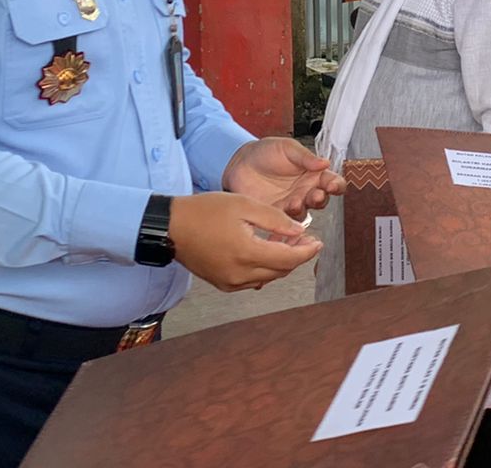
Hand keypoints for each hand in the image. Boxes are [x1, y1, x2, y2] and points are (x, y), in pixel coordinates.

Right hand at [169, 192, 322, 291]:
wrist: (171, 227)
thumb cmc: (205, 211)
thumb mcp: (244, 205)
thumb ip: (275, 219)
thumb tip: (299, 230)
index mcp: (247, 253)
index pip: (289, 258)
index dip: (307, 251)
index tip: (318, 242)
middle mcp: (240, 274)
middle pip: (281, 270)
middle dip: (297, 256)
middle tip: (305, 239)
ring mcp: (231, 282)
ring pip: (268, 277)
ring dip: (281, 262)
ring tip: (286, 241)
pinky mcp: (223, 284)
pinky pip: (253, 280)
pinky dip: (265, 267)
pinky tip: (265, 250)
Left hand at [223, 137, 345, 218]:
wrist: (241, 162)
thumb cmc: (266, 152)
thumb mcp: (288, 148)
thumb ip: (306, 157)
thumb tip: (325, 162)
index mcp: (313, 174)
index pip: (332, 182)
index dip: (336, 185)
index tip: (331, 185)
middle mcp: (306, 191)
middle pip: (322, 200)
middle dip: (321, 199)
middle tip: (316, 195)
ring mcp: (292, 204)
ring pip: (305, 213)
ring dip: (302, 209)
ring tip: (295, 203)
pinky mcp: (276, 214)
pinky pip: (285, 223)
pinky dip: (286, 222)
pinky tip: (282, 217)